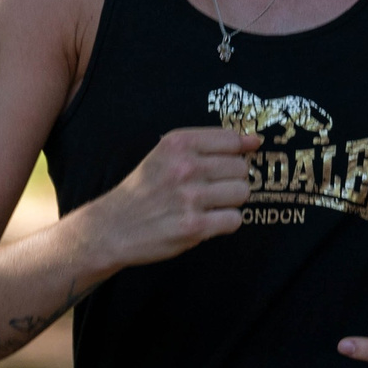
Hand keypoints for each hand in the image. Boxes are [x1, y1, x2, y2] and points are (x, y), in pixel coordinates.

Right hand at [86, 127, 258, 268]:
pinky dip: (225, 223)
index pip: (232, 140)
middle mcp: (185, 167)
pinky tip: (207, 221)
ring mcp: (190, 198)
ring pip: (242, 193)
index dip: (237, 152)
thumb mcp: (166, 155)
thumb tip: (255, 140)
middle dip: (232, 179)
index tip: (232, 160)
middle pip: (241, 168)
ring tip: (209, 205)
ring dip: (230, 202)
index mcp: (178, 144)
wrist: (113, 227)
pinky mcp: (194, 227)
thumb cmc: (144, 189)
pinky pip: (234, 220)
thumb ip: (209, 145)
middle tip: (211, 188)